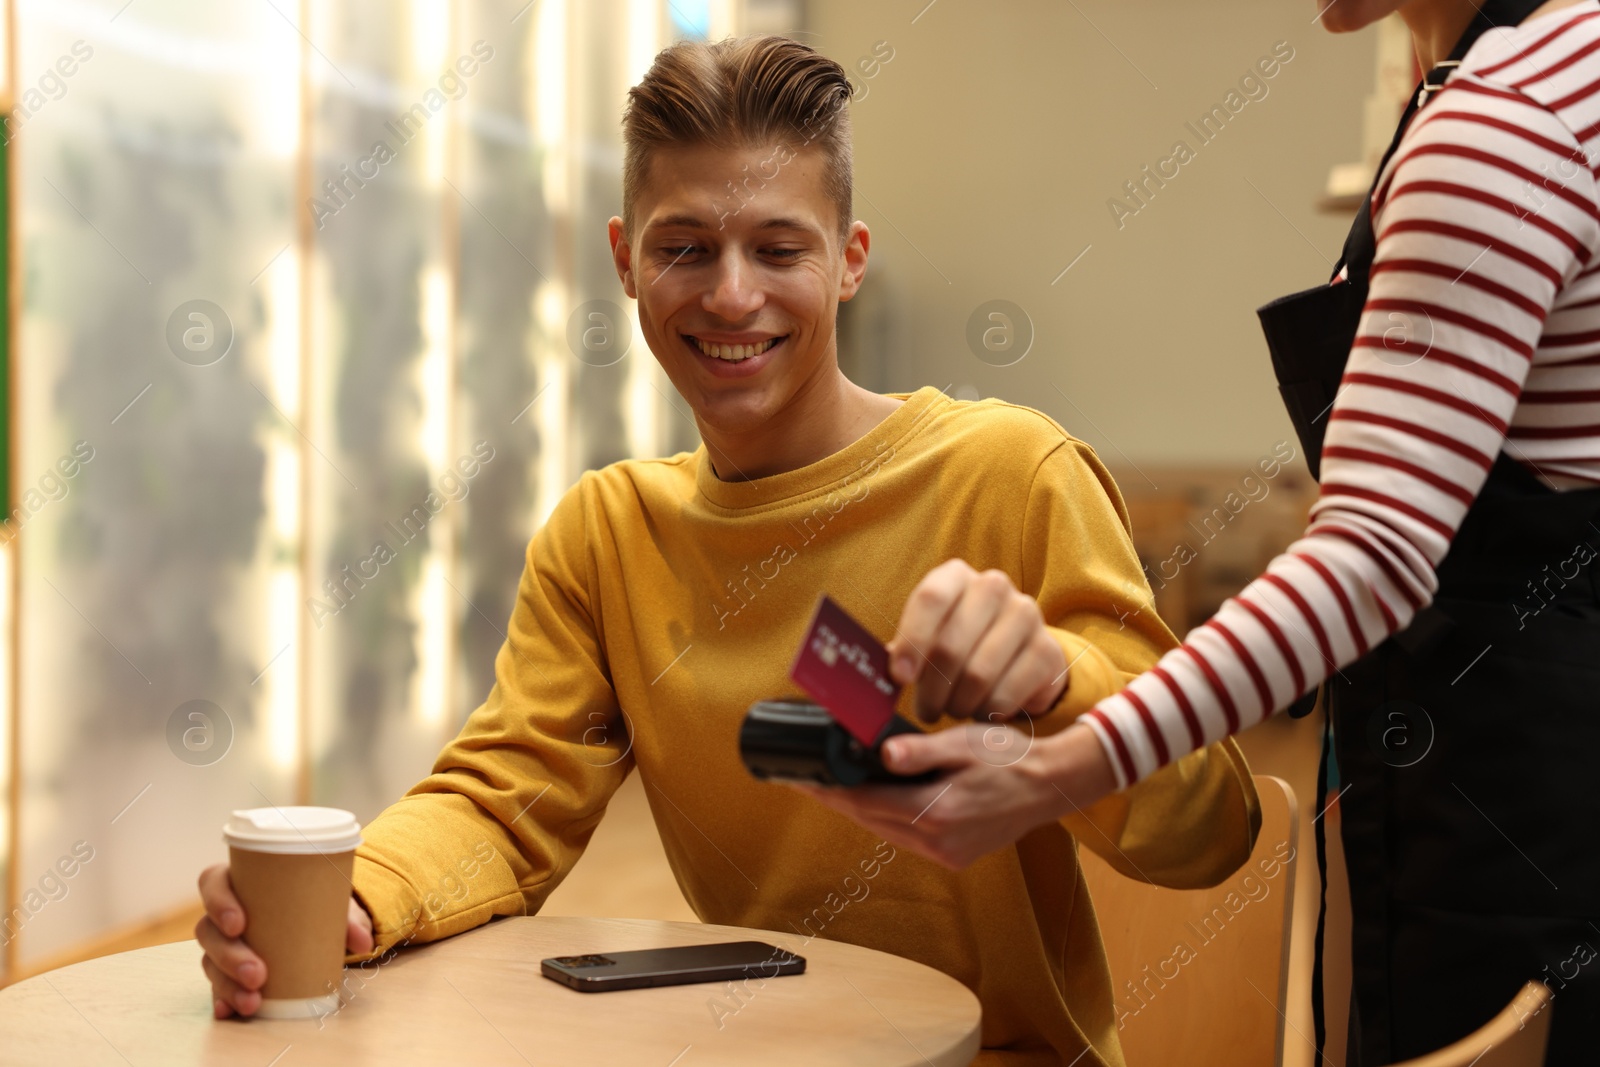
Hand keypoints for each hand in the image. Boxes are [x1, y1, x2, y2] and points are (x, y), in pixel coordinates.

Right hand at [196, 864, 373, 1018]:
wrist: (317, 924)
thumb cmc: (314, 903)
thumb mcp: (332, 902)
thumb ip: (349, 919)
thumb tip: (364, 942)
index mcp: (242, 882)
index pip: (213, 882)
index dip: (218, 902)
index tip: (238, 923)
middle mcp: (224, 913)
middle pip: (208, 930)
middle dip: (229, 955)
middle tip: (258, 973)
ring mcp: (222, 943)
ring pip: (210, 961)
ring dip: (227, 983)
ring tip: (253, 1000)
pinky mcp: (227, 970)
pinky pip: (216, 985)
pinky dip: (222, 999)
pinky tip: (230, 1010)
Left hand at [788, 722, 1115, 868]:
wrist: (1052, 785)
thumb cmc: (1011, 757)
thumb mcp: (964, 743)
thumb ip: (921, 751)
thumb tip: (882, 756)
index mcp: (937, 812)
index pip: (867, 802)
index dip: (830, 791)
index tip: (802, 778)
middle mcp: (939, 840)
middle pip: (871, 820)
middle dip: (837, 800)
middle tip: (805, 779)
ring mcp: (947, 853)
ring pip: (887, 831)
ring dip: (860, 810)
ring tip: (831, 788)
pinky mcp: (955, 855)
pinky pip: (907, 837)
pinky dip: (886, 818)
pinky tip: (875, 800)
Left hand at [890, 559, 1068, 722]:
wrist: (1020, 652)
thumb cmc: (960, 643)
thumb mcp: (930, 635)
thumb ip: (904, 651)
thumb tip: (877, 675)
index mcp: (955, 576)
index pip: (929, 600)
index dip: (911, 641)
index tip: (899, 678)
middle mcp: (993, 586)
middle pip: (950, 645)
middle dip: (930, 689)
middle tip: (925, 709)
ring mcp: (1026, 615)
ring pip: (977, 675)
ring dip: (957, 704)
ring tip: (952, 709)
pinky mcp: (1048, 650)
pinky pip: (1006, 695)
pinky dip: (986, 712)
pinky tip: (982, 711)